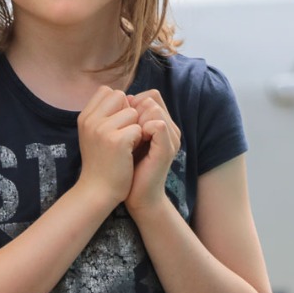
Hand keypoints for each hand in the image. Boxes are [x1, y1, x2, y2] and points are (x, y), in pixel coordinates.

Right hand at [76, 85, 141, 210]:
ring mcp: (102, 129)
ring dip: (135, 127)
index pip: (107, 91)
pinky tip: (129, 153)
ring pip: (132, 112)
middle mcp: (90, 120)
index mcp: (84, 117)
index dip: (118, 104)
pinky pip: (138, 127)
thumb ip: (104, 114)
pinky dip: (139, 139)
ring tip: (125, 145)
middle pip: (120, 96)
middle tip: (123, 134)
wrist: (97, 192)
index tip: (116, 124)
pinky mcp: (116, 140)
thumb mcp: (95, 134)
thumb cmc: (101, 162)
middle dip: (128, 112)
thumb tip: (126, 96)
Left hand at [125, 89, 180, 218]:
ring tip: (129, 135)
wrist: (138, 197)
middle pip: (153, 98)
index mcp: (164, 124)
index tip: (121, 120)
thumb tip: (125, 98)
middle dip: (134, 109)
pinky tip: (133, 141)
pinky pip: (157, 125)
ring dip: (136, 119)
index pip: (152, 96)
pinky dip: (142, 128)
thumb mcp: (130, 139)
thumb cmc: (130, 169)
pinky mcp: (167, 149)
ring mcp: (172, 138)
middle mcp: (172, 129)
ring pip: (154, 109)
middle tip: (124, 128)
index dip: (134, 102)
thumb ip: (131, 120)